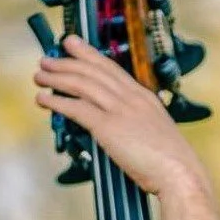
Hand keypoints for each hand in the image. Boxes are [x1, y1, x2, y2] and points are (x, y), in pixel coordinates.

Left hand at [33, 35, 207, 199]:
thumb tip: (125, 133)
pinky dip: (57, 102)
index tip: (72, 44)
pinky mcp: (108, 127)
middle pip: (92, 71)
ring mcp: (120, 110)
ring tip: (39, 76)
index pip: (111, 68)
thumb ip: (140, 127)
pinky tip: (44, 100)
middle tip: (47, 58)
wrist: (180, 175)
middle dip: (66, 62)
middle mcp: (131, 97)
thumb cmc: (172, 165)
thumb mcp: (157, 136)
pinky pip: (77, 108)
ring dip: (57, 78)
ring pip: (81, 84)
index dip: (88, 54)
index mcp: (144, 97)